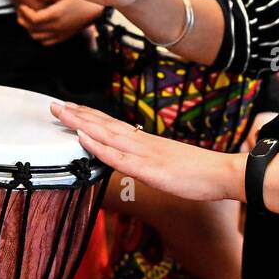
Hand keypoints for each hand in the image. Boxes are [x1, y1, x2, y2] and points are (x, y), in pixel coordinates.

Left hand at [18, 0, 104, 45]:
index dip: (24, 13)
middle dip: (23, 21)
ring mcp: (60, 34)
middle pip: (32, 29)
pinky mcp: (63, 37)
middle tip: (21, 12)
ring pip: (37, 37)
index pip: (33, 19)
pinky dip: (39, 37)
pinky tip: (39, 29)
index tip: (22, 6)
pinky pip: (46, 42)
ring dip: (29, 29)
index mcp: (56, 15)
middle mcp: (56, 27)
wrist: (95, 10)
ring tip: (28, 20)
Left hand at [50, 101, 241, 202]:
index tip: (71, 109)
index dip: (90, 117)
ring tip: (61, 113)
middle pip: (105, 125)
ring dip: (82, 123)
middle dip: (78, 115)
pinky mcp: (150, 169)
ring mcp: (145, 154)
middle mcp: (142, 143)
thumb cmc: (199, 172)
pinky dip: (99, 147)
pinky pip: (119, 157)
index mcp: (147, 142)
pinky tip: (84, 139)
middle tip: (55, 105)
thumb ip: (150, 160)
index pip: (112, 126)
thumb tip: (136, 159)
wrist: (224, 173)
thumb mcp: (170, 164)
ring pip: (107, 135)